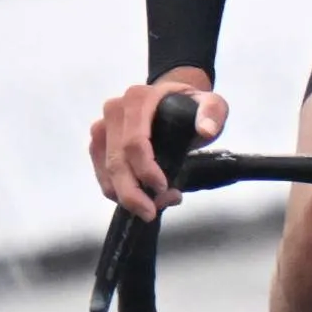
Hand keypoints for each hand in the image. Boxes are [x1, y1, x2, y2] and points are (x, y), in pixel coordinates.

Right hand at [89, 69, 224, 219]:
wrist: (171, 102)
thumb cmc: (189, 106)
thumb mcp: (211, 104)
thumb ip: (212, 113)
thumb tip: (206, 130)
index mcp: (137, 99)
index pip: (135, 142)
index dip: (145, 170)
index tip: (163, 188)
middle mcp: (113, 111)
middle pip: (116, 161)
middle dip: (132, 193)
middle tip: (151, 213)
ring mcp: (102, 128)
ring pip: (106, 171)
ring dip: (126, 196)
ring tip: (154, 205)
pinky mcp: (98, 144)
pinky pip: (102, 175)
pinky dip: (118, 192)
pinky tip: (143, 197)